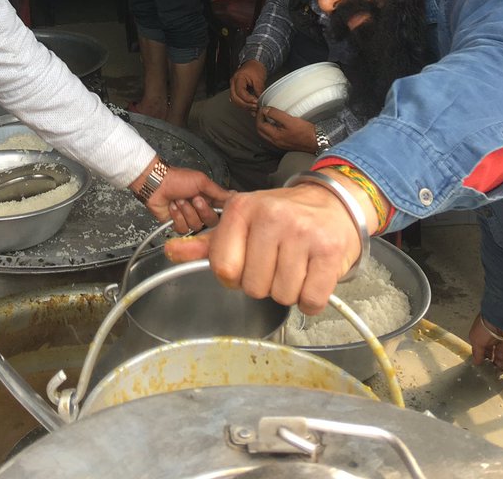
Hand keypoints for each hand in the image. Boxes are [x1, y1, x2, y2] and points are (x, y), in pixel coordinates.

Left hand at [131, 161, 231, 233]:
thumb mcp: (201, 181)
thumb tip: (234, 195)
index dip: (218, 209)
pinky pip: (183, 229)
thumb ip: (218, 191)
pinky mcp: (177, 224)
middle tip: (193, 199)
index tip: (213, 203)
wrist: (155, 183)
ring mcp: (189, 217)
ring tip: (179, 200)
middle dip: (201, 209)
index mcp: (207, 198)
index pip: (221, 210)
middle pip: (211, 221)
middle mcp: (200, 209)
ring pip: (196, 225)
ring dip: (186, 211)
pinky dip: (177, 216)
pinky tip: (173, 207)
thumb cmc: (176, 178)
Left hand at [164, 184, 366, 313]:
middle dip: (265, 282)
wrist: (333, 202)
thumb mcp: (242, 221)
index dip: (234, 276)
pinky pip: (310, 300)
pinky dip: (310, 298)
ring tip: (295, 265)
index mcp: (242, 209)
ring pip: (281, 295)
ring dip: (288, 290)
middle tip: (277, 261)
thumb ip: (207, 243)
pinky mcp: (329, 251)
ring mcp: (302, 233)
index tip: (247, 264)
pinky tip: (311, 275)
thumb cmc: (283, 216)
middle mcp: (271, 217)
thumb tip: (169, 252)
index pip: (223, 267)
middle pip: (254, 286)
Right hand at [230, 60, 266, 110]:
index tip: (257, 102)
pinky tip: (251, 109)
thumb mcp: (259, 78)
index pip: (240, 92)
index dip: (248, 99)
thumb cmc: (255, 68)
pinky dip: (244, 106)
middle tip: (255, 107)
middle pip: (235, 98)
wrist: (254, 64)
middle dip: (245, 105)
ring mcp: (234, 87)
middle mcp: (233, 83)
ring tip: (254, 108)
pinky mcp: (237, 91)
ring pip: (235, 101)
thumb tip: (260, 100)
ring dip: (245, 106)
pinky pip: (238, 100)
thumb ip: (259, 90)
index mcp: (238, 78)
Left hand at [256, 105, 316, 151]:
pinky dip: (271, 128)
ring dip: (264, 124)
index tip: (263, 107)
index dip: (259, 115)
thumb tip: (265, 110)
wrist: (317, 141)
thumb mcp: (290, 120)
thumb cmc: (305, 132)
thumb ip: (276, 114)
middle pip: (261, 131)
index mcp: (275, 136)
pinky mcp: (285, 143)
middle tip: (263, 111)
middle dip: (260, 120)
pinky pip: (273, 135)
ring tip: (268, 115)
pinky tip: (276, 122)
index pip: (260, 125)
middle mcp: (275, 142)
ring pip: (266, 134)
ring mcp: (280, 143)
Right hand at [469, 313, 502, 387]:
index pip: (487, 355)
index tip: (484, 373)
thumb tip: (476, 363)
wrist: (501, 319)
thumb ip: (477, 353)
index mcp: (487, 340)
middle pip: (499, 361)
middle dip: (496, 371)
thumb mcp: (475, 339)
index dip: (486, 364)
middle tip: (493, 382)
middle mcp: (499, 345)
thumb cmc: (485, 327)